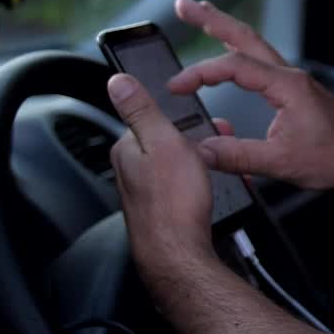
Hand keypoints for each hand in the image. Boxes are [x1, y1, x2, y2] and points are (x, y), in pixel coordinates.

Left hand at [107, 73, 215, 277]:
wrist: (179, 253)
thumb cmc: (173, 202)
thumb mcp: (163, 141)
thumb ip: (141, 109)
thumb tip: (117, 80)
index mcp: (127, 148)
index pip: (152, 119)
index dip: (183, 117)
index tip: (204, 122)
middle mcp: (130, 170)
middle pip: (165, 142)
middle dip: (194, 140)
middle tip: (216, 145)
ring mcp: (144, 191)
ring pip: (175, 165)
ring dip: (198, 162)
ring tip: (215, 169)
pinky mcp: (159, 209)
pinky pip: (181, 186)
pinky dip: (197, 183)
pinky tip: (207, 191)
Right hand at [170, 0, 333, 189]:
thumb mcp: (281, 162)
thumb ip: (238, 157)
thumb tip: (200, 151)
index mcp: (288, 86)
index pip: (236, 66)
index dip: (201, 72)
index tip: (177, 86)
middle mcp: (292, 76)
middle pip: (246, 38)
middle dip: (213, 20)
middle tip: (183, 5)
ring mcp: (295, 81)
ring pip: (256, 46)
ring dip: (227, 30)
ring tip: (203, 15)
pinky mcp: (297, 91)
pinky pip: (264, 62)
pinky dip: (242, 50)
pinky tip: (232, 53)